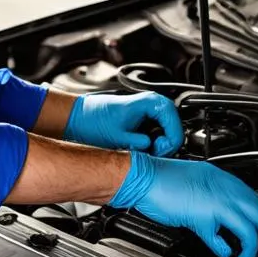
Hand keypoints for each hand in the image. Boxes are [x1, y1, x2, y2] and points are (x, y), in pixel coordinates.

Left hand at [63, 92, 183, 156]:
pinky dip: (153, 143)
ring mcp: (152, 110)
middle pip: (175, 132)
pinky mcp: (147, 118)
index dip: (170, 145)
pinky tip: (141, 147)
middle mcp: (155, 103)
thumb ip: (138, 144)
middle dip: (165, 147)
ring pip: (168, 134)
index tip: (158, 153)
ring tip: (143, 151)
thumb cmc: (95, 121)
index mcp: (152, 102)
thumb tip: (152, 149)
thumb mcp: (118, 137)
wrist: (81, 117)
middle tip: (149, 154)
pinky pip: (159, 133)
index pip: (176, 129)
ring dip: (159, 146)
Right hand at [110, 153, 257, 256]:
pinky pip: (224, 240)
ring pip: (251, 229)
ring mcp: (217, 202)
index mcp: (222, 178)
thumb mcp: (194, 183)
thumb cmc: (159, 179)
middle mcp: (225, 188)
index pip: (253, 200)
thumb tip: (218, 219)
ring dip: (252, 249)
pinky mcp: (205, 217)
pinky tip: (225, 256)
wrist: (142, 177)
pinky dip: (227, 251)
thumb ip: (210, 200)